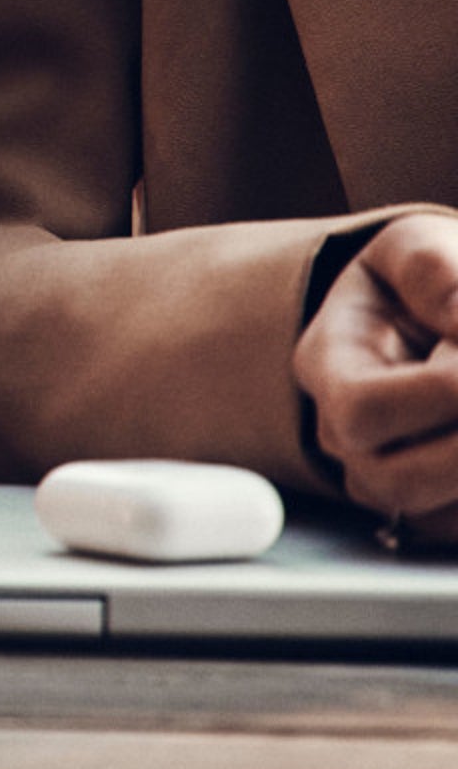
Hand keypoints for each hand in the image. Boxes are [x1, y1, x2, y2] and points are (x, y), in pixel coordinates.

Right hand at [295, 214, 457, 533]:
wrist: (427, 325)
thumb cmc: (426, 285)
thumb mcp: (421, 249)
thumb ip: (435, 271)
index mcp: (325, 364)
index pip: (363, 408)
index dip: (442, 394)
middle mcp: (344, 436)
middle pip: (393, 481)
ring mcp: (388, 481)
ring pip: (438, 520)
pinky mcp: (434, 512)